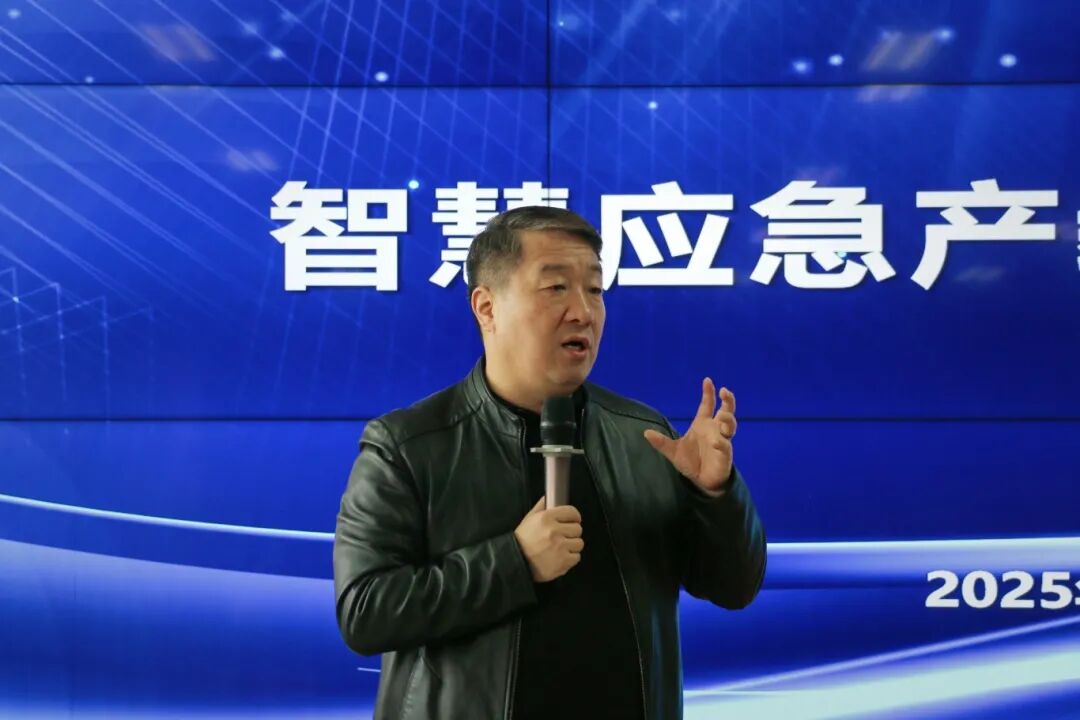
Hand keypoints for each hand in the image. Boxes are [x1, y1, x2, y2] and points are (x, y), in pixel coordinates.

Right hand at [513, 496, 583, 581]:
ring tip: (561, 548)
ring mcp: (560, 547)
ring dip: (572, 546)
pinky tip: (560, 557)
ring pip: (579, 543)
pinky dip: (570, 558)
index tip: (573, 520)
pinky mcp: (563, 561)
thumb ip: (540, 507)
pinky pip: (576, 557)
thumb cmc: (522, 541)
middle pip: (577, 528)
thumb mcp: (528, 519)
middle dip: (572, 532)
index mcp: (546, 518)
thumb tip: (548, 497)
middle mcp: (554, 531)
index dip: (574, 516)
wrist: (517, 562)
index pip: (572, 512)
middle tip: (563, 536)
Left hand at [643, 378, 735, 494]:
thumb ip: (662, 442)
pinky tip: (716, 442)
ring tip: (723, 417)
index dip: (708, 393)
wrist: (701, 481)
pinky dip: (721, 443)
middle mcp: (714, 429)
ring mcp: (722, 440)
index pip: (707, 405)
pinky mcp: (725, 454)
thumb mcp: (673, 451)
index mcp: (702, 424)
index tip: (707, 380)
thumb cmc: (691, 462)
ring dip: (728, 419)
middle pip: (726, 411)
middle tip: (724, 391)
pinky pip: (725, 446)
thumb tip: (645, 432)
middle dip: (728, 401)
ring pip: (730, 425)